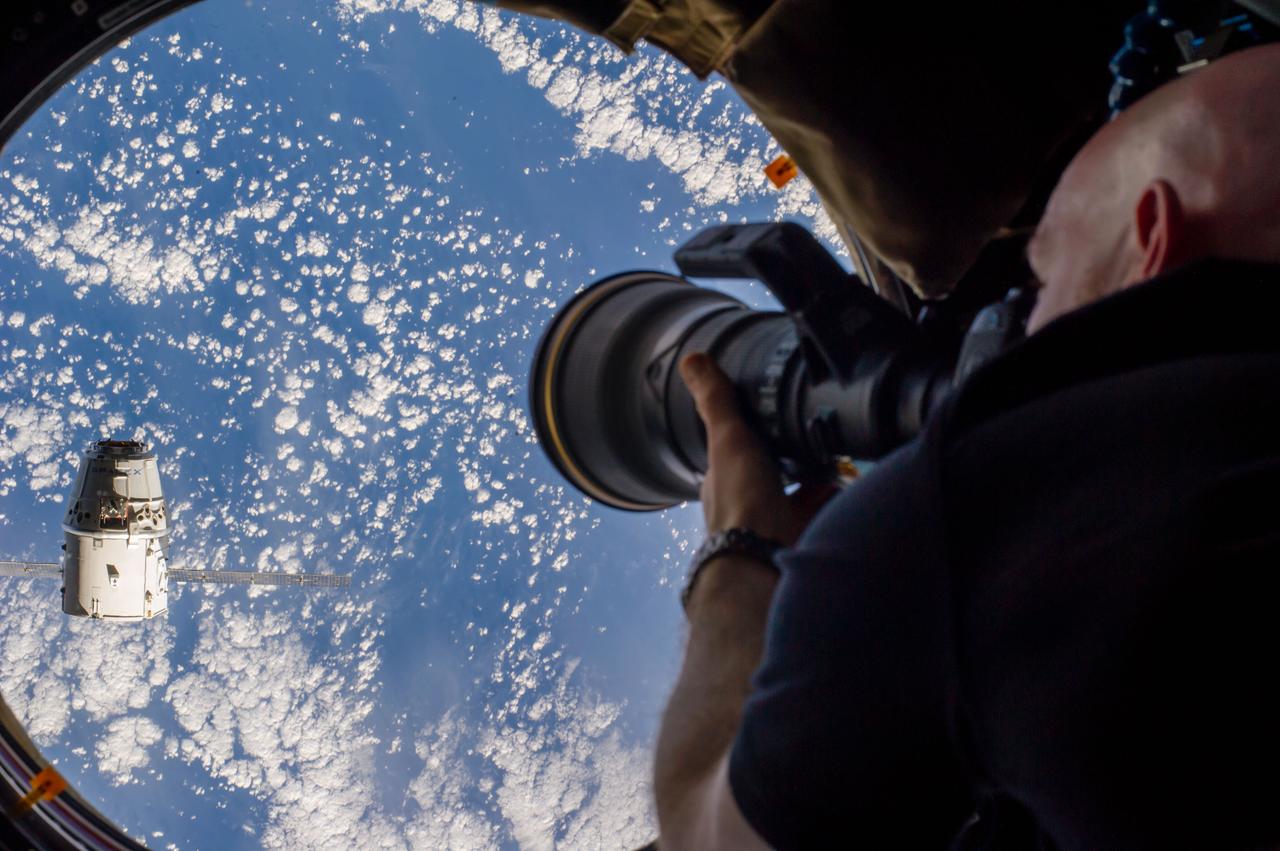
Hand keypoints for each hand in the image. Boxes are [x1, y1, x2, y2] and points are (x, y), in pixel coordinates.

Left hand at [680, 353, 836, 546]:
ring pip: (797, 498)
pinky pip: (821, 518)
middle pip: (770, 476)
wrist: (766, 561)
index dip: (750, 437)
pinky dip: (834, 503)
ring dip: (815, 482)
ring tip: (838, 459)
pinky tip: (848, 491)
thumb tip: (691, 359)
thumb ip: (716, 400)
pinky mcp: (801, 541)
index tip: (770, 420)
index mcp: (724, 482)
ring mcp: (774, 526)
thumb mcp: (728, 438)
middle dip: (792, 460)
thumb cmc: (742, 501)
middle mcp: (746, 506)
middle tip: (815, 438)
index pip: (735, 454)